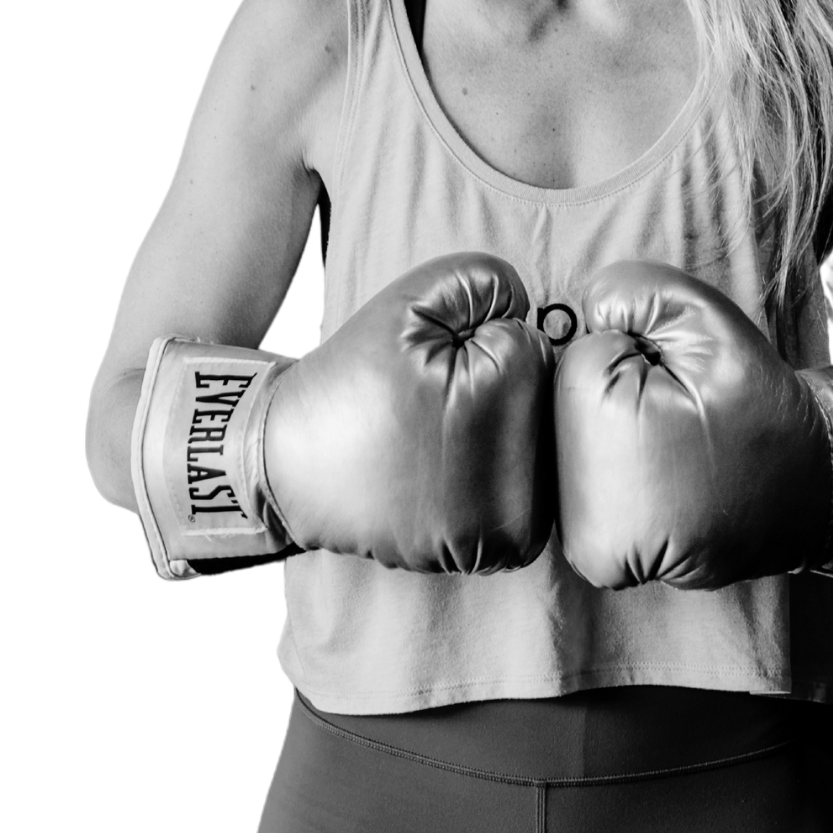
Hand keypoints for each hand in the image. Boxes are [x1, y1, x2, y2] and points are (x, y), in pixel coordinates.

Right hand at [263, 252, 556, 573]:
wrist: (288, 462)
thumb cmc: (353, 379)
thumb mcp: (412, 300)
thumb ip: (487, 282)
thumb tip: (530, 310)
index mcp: (506, 402)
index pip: (531, 346)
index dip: (477, 343)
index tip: (430, 368)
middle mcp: (519, 478)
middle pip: (544, 400)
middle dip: (496, 388)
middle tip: (428, 403)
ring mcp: (509, 527)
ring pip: (537, 443)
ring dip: (499, 433)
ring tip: (433, 436)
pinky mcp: (496, 551)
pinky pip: (522, 487)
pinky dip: (491, 474)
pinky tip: (443, 470)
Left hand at [554, 261, 832, 590]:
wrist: (807, 494)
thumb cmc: (759, 408)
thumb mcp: (712, 323)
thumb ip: (639, 292)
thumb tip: (587, 309)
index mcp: (608, 448)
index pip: (581, 357)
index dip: (634, 355)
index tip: (679, 387)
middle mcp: (583, 518)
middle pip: (565, 404)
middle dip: (616, 394)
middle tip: (681, 417)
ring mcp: (585, 547)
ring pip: (568, 439)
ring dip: (611, 429)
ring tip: (673, 447)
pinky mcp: (592, 555)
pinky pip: (578, 478)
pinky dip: (611, 466)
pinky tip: (658, 475)